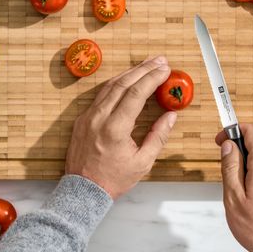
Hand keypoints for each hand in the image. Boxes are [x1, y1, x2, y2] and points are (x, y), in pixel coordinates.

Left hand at [65, 56, 175, 198]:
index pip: (136, 94)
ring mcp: (88, 117)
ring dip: (129, 73)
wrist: (83, 190)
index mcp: (115, 129)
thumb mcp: (142, 162)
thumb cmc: (113, 180)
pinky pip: (101, 95)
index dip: (152, 78)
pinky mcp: (82, 119)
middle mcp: (99, 118)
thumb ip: (158, 136)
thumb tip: (171, 115)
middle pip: (123, 84)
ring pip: (110, 86)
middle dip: (143, 69)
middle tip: (159, 61)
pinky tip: (127, 79)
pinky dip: (116, 84)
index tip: (165, 69)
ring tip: (146, 65)